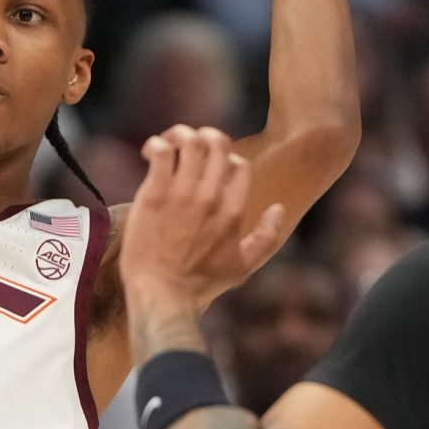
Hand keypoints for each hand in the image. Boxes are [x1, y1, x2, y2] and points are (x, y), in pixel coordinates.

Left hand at [121, 125, 286, 305]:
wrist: (161, 293)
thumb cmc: (200, 283)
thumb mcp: (244, 266)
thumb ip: (267, 237)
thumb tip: (278, 208)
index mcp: (233, 210)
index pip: (239, 164)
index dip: (228, 160)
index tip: (211, 171)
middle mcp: (210, 197)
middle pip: (217, 143)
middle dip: (206, 136)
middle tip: (191, 146)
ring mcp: (182, 194)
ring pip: (189, 141)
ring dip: (179, 135)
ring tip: (169, 144)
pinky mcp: (154, 194)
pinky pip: (161, 152)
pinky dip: (157, 145)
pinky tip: (150, 152)